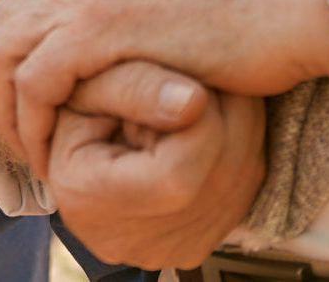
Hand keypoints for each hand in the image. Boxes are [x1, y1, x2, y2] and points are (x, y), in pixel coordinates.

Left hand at [0, 0, 328, 172]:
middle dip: (0, 80)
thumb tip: (107, 49)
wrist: (296, 1)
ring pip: (6, 47)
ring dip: (10, 106)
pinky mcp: (102, 23)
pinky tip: (52, 151)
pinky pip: (36, 78)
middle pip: (2, 15)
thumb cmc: (251, 11)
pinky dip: (33, 120)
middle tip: (24, 133)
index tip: (32, 101)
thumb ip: (129, 9)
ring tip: (34, 150)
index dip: (15, 50)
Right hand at [48, 63, 265, 268]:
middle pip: (220, 174)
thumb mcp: (89, 83)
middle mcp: (134, 242)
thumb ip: (136, 85)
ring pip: (243, 177)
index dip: (197, 117)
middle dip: (224, 112)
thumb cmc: (81, 107)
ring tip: (203, 94)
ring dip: (239, 122)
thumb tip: (196, 100)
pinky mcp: (200, 242)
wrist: (87, 145)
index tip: (186, 82)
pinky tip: (212, 120)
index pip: (177, 174)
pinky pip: (247, 186)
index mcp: (90, 203)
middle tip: (198, 78)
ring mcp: (171, 249)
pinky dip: (242, 144)